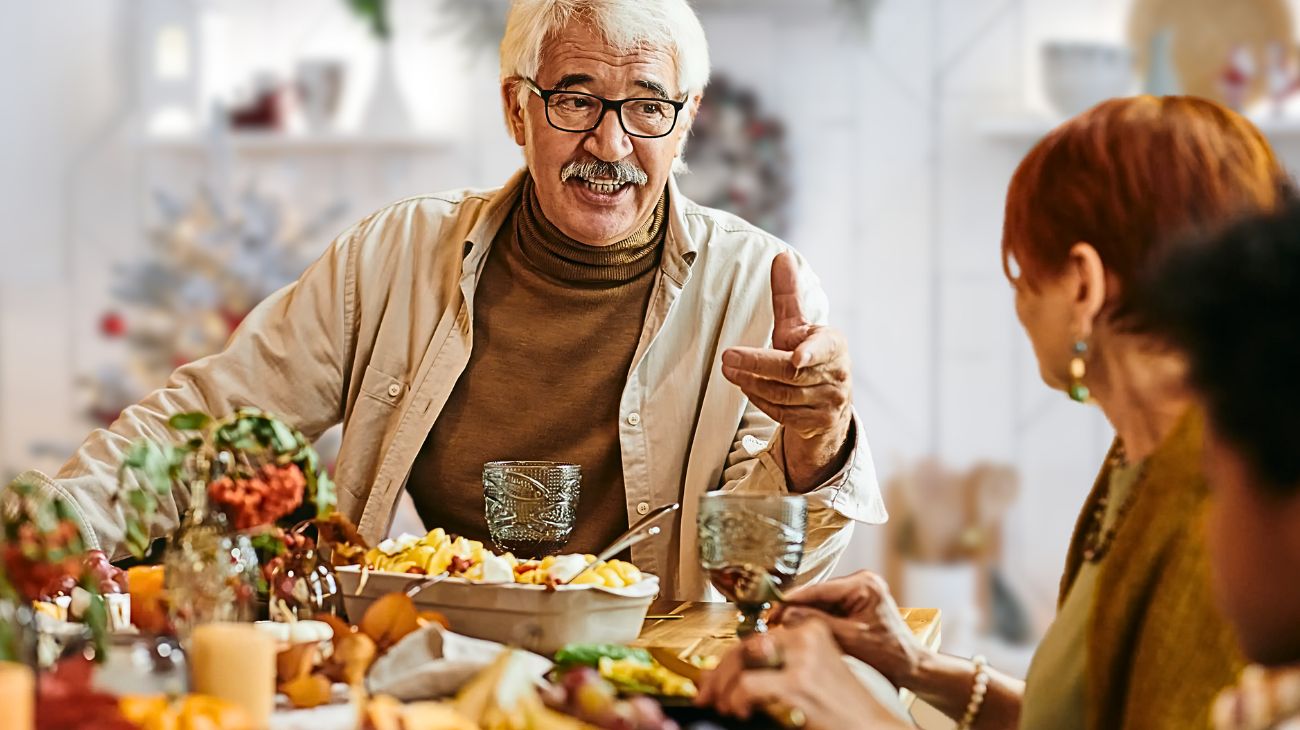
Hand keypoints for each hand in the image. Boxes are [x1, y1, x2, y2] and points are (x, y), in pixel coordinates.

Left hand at [696, 621, 907, 728]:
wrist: (875, 728)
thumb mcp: (810, 678)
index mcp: (811, 631)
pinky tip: (739, 712)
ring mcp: (803, 658)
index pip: (756, 638)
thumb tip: (726, 673)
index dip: (728, 660)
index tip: (711, 679)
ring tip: (721, 706)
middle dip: (717, 673)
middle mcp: (807, 637)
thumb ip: (774, 669)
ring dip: (722, 687)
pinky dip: (736, 700)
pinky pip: (749, 686)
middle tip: (705, 694)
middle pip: (745, 645)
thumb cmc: (845, 710)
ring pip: (742, 662)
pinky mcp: (798, 682)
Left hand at [721, 252, 853, 489]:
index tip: (796, 358)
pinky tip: (745, 386)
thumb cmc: (807, 355)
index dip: (811, 353)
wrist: (829, 404)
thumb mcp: (798, 326)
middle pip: (792, 374)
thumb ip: (788, 295)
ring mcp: (828, 403)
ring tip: (729, 369)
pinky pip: (782, 414)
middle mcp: (837, 375)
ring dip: (752, 383)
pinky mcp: (816, 424)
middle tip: (727, 357)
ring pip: (784, 395)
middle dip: (758, 365)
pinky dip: (760, 400)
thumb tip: (782, 256)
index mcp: (835, 346)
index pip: (825, 349)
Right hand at [769, 570, 928, 687]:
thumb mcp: (850, 639)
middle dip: (796, 608)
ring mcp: (859, 591)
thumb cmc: (888, 653)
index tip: (772, 608)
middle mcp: (862, 581)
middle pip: (819, 593)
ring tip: (781, 626)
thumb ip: (818, 624)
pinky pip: (829, 608)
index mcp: (864, 584)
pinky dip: (815, 619)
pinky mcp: (856, 602)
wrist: (910, 665)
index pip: (820, 588)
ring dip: (804, 614)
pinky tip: (800, 628)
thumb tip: (787, 614)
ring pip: (821, 601)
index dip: (793, 599)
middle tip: (772, 621)